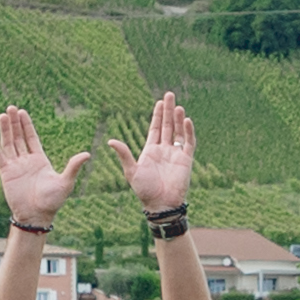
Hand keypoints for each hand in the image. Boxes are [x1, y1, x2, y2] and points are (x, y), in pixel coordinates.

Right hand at [0, 107, 89, 229]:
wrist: (36, 216)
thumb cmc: (52, 201)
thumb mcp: (65, 182)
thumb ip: (74, 166)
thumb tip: (88, 154)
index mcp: (40, 160)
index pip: (31, 138)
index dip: (27, 125)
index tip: (22, 112)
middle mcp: (26, 161)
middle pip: (19, 137)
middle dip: (15, 122)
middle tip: (11, 107)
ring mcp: (15, 166)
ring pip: (9, 143)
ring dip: (5, 129)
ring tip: (2, 115)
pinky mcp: (6, 173)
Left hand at [111, 93, 195, 219]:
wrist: (160, 204)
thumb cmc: (144, 190)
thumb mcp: (131, 171)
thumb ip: (124, 154)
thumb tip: (110, 141)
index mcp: (151, 150)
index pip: (155, 128)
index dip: (157, 115)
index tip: (159, 103)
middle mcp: (164, 150)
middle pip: (167, 126)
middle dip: (168, 111)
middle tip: (169, 95)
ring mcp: (176, 154)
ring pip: (178, 132)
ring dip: (178, 118)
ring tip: (178, 106)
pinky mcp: (186, 160)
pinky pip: (189, 142)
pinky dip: (188, 131)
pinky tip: (186, 120)